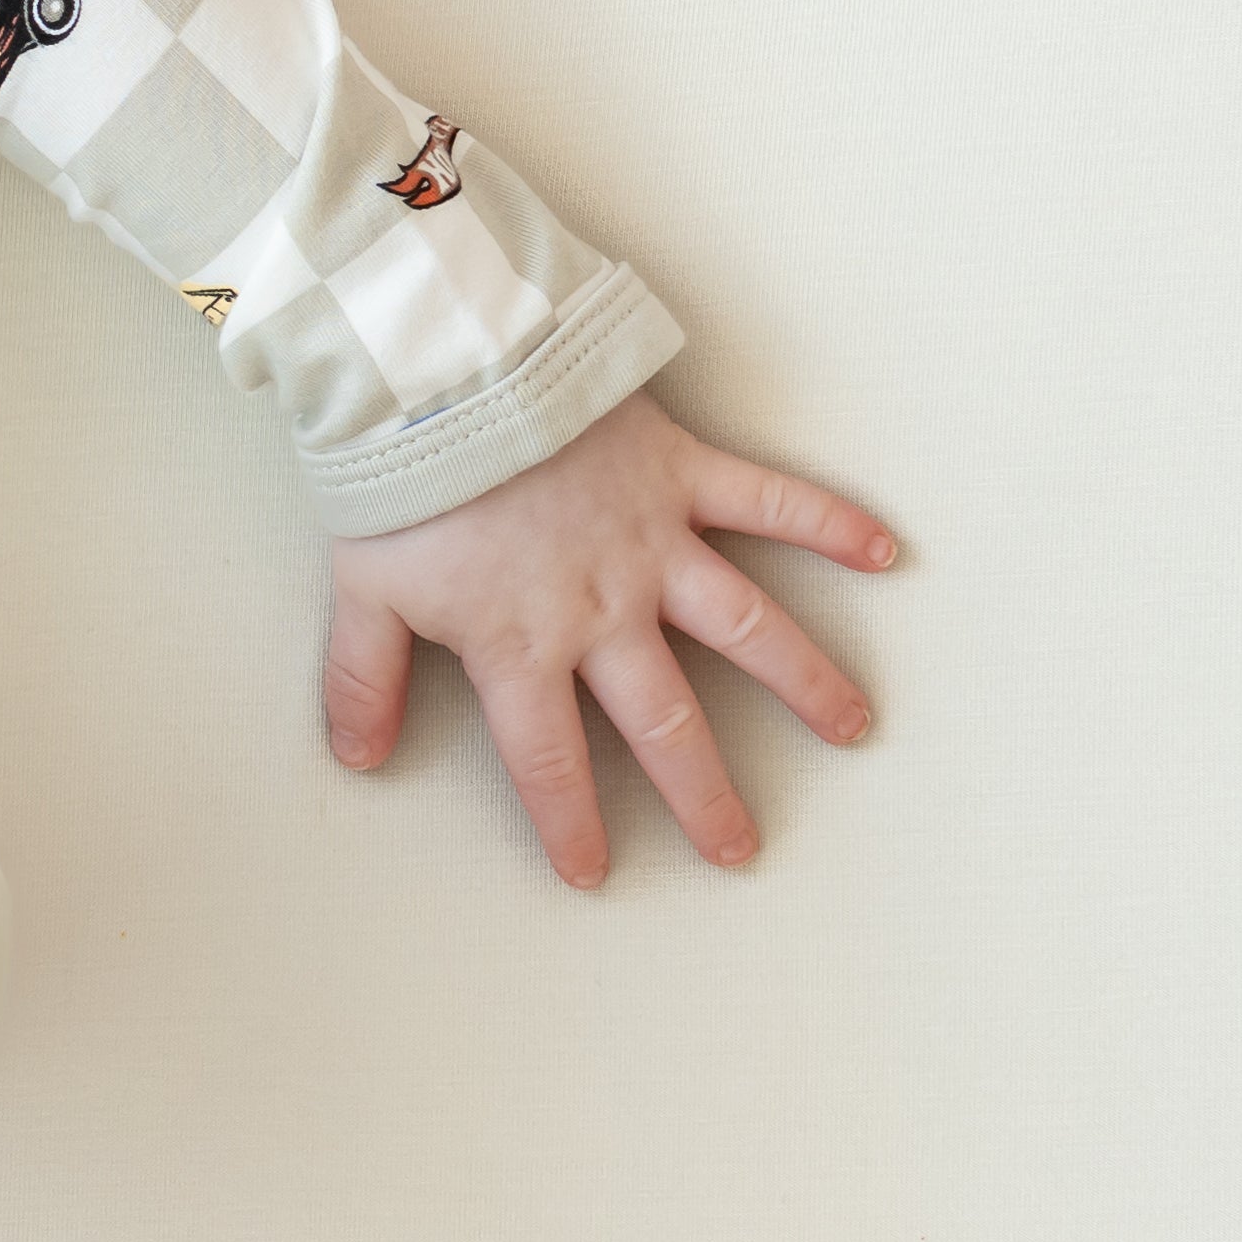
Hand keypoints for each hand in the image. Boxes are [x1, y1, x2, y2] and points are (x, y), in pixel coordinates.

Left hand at [323, 389, 890, 887]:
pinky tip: (885, 552)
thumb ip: (362, 676)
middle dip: (704, 792)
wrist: (441, 370)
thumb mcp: (362, 585)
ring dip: (803, 678)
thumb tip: (356, 755)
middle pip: (664, 721)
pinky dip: (829, 522)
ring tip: (851, 728)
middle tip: (741, 847)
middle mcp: (602, 608)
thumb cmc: (400, 478)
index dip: (568, 818)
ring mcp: (652, 542)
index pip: (547, 756)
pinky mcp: (679, 472)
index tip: (592, 871)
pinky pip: (769, 501)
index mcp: (521, 643)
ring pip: (745, 625)